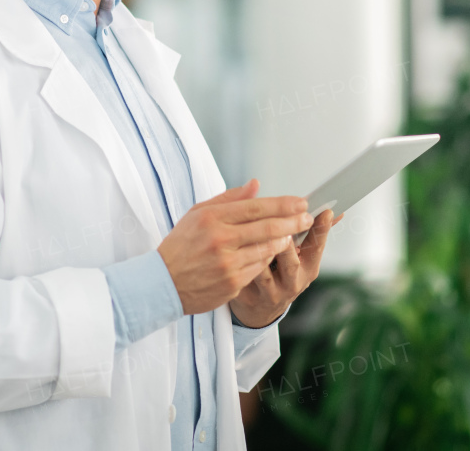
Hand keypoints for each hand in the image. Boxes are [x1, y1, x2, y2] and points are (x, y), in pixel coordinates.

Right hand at [158, 179, 313, 315]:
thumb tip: (256, 185)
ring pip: (268, 249)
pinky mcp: (232, 283)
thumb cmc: (181, 245)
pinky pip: (260, 268)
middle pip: (268, 228)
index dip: (283, 204)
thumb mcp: (197, 214)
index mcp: (212, 218)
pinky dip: (269, 259)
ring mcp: (228, 264)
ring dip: (285, 241)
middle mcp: (221, 240)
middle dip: (294, 221)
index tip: (300, 202)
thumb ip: (229, 199)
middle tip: (308, 217)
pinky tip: (274, 252)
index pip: (257, 207)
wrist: (162, 284)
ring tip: (294, 234)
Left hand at [229, 208, 342, 327]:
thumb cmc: (282, 272)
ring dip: (258, 251)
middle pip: (291, 262)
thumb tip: (335, 211)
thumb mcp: (301, 256)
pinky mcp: (250, 296)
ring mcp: (272, 292)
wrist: (261, 308)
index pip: (316, 247)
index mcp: (308, 268)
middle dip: (286, 243)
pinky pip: (244, 277)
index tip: (324, 211)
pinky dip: (239, 262)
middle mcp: (293, 283)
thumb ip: (312, 232)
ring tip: (251, 232)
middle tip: (283, 223)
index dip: (321, 230)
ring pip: (264, 271)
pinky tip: (234, 246)